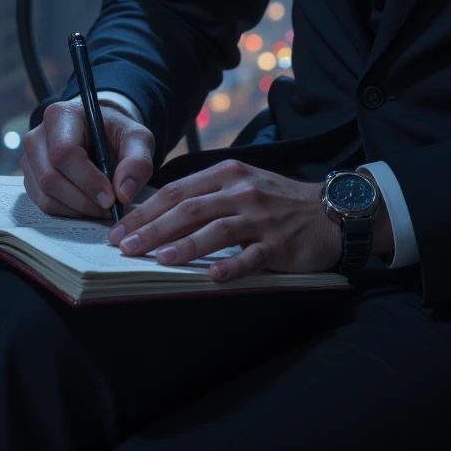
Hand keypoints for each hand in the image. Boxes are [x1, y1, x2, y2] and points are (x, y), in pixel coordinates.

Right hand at [20, 97, 153, 218]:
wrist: (99, 132)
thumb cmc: (115, 132)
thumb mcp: (137, 138)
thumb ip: (137, 161)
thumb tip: (124, 192)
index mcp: (61, 116)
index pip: (64, 154)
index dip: (87, 181)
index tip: (111, 198)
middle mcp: (37, 136)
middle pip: (51, 178)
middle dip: (83, 200)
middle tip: (110, 208)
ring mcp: (30, 159)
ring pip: (45, 195)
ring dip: (76, 209)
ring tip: (102, 207)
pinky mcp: (30, 178)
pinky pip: (43, 203)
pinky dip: (67, 211)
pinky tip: (88, 205)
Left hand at [107, 159, 341, 281]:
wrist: (330, 211)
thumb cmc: (278, 200)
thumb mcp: (242, 183)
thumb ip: (207, 193)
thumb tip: (159, 212)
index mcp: (228, 174)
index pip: (178, 190)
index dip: (146, 210)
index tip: (120, 229)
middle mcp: (242, 191)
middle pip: (190, 209)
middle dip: (154, 229)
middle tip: (126, 248)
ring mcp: (261, 217)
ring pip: (217, 230)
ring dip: (185, 246)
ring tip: (159, 260)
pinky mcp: (279, 244)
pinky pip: (252, 256)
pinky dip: (231, 266)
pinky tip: (212, 276)